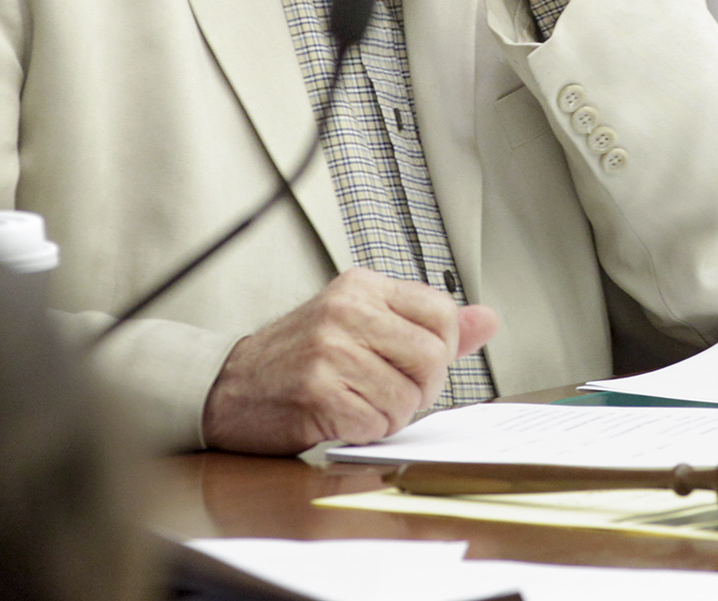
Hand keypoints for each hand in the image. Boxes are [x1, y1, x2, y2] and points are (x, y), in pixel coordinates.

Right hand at [200, 268, 498, 454]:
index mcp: (362, 287)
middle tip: (384, 392)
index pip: (442, 314)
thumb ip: (427, 324)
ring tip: (356, 404)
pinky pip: (378, 423)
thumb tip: (488, 320)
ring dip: (389, 416)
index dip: (438, 352)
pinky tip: (341, 418)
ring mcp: (331, 350)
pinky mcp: (318, 391)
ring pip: (408, 397)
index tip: (409, 364)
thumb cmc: (298, 359)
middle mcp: (347, 310)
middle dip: (418, 389)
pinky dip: (367, 431)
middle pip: (432, 358)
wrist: (228, 388)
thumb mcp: (361, 324)